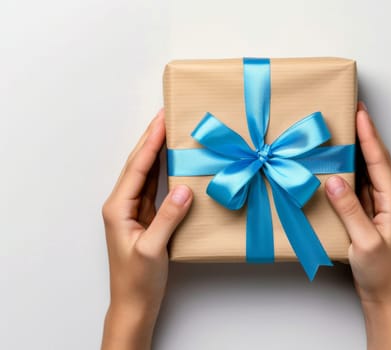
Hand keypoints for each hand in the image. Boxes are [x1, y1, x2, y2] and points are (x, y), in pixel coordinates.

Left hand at [101, 109, 192, 349]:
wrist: (134, 303)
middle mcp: (123, 204)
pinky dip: (163, 170)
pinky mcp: (146, 218)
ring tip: (169, 129)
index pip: (137, 168)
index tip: (162, 119)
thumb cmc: (137, 280)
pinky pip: (154, 187)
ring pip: (146, 173)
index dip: (150, 142)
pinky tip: (171, 161)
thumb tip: (184, 188)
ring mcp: (134, 210)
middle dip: (151, 138)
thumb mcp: (152, 249)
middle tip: (166, 114)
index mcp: (118, 208)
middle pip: (138, 164)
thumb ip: (168, 218)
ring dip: (156, 151)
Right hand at [325, 102, 390, 349]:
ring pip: (366, 172)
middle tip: (351, 112)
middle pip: (375, 160)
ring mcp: (377, 206)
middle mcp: (388, 198)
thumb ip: (350, 210)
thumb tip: (333, 180)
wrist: (386, 296)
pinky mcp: (367, 215)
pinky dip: (348, 172)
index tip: (360, 112)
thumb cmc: (382, 272)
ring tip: (342, 132)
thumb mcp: (365, 241)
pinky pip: (357, 187)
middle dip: (365, 134)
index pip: (379, 160)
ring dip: (356, 151)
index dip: (369, 135)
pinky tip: (337, 166)